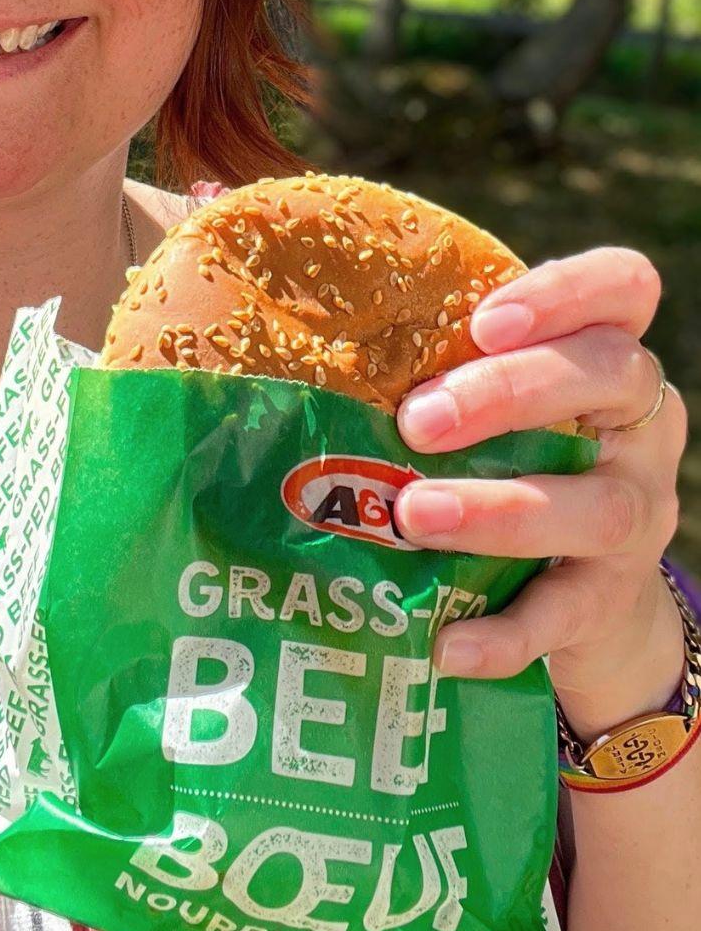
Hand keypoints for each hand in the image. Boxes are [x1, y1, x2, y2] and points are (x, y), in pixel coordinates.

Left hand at [391, 247, 688, 727]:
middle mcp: (640, 424)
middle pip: (612, 374)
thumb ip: (431, 364)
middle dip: (510, 391)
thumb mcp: (488, 406)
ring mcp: (638, 512)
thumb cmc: (506, 461)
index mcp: (606, 354)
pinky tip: (444, 643)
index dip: (567, 291)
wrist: (579, 597)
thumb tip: (289, 332)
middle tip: (417, 422)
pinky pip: (566, 613)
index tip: (484, 320)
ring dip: (500, 511)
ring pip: (596, 504)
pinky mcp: (613, 598)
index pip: (623, 288)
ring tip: (415, 516)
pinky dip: (504, 632)